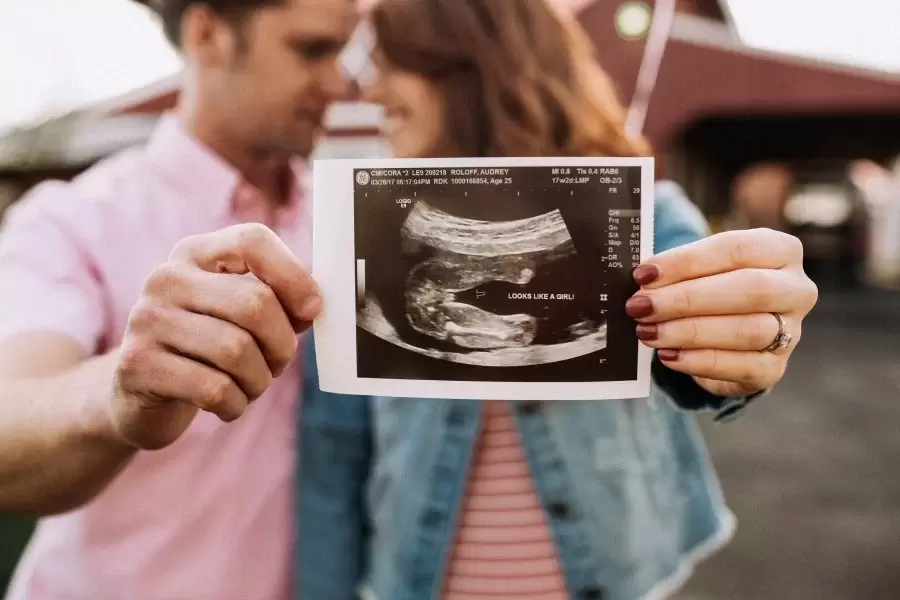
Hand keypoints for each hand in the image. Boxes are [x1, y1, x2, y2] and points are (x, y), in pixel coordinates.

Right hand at [110, 224, 320, 449]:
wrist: (142, 394)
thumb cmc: (209, 348)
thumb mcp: (242, 317)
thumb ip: (280, 302)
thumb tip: (314, 305)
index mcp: (196, 254)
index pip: (252, 241)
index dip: (293, 275)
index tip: (312, 310)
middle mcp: (166, 278)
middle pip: (254, 303)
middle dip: (281, 344)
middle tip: (278, 363)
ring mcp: (146, 319)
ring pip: (236, 350)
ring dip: (260, 380)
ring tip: (251, 385)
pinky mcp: (136, 365)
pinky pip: (213, 388)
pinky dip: (236, 403)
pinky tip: (228, 404)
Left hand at [627, 228, 817, 397]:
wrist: (725, 335)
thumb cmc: (708, 288)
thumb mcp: (698, 270)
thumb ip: (677, 270)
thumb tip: (641, 279)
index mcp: (780, 250)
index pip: (736, 249)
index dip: (687, 261)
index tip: (644, 274)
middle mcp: (796, 289)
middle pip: (749, 289)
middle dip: (687, 299)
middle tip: (641, 306)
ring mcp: (792, 332)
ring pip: (748, 330)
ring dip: (689, 332)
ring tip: (647, 331)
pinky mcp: (774, 368)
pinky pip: (742, 367)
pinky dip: (700, 362)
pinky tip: (668, 355)